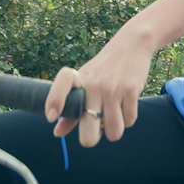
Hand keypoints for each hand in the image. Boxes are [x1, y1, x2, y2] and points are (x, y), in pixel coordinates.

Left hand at [44, 29, 153, 146]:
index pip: (62, 83)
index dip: (54, 100)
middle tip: (96, 130)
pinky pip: (129, 121)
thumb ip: (73, 108)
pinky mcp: (131, 90)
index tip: (50, 116)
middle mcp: (94, 84)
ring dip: (115, 130)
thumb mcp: (86, 81)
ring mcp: (113, 88)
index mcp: (79, 79)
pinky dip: (128, 118)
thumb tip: (57, 133)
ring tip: (114, 114)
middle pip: (89, 134)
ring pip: (114, 132)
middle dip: (93, 139)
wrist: (132, 44)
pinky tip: (126, 104)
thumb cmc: (105, 68)